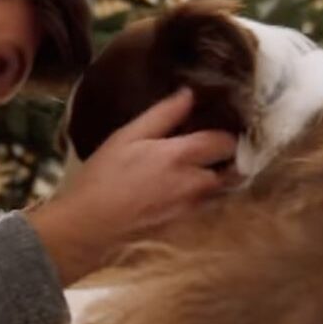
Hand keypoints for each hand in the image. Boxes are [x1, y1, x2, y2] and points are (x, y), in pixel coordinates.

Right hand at [26, 88, 235, 283]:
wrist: (88, 229)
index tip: (222, 125)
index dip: (228, 132)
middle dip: (231, 157)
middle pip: (234, 169)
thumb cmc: (103, 178)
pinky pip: (209, 207)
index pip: (226, 141)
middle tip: (220, 147)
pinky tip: (190, 189)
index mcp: (182, 156)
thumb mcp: (127, 137)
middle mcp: (196, 184)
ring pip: (224, 190)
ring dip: (223, 178)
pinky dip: (209, 196)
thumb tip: (189, 94)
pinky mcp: (186, 227)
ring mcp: (193, 209)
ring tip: (209, 166)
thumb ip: (162, 114)